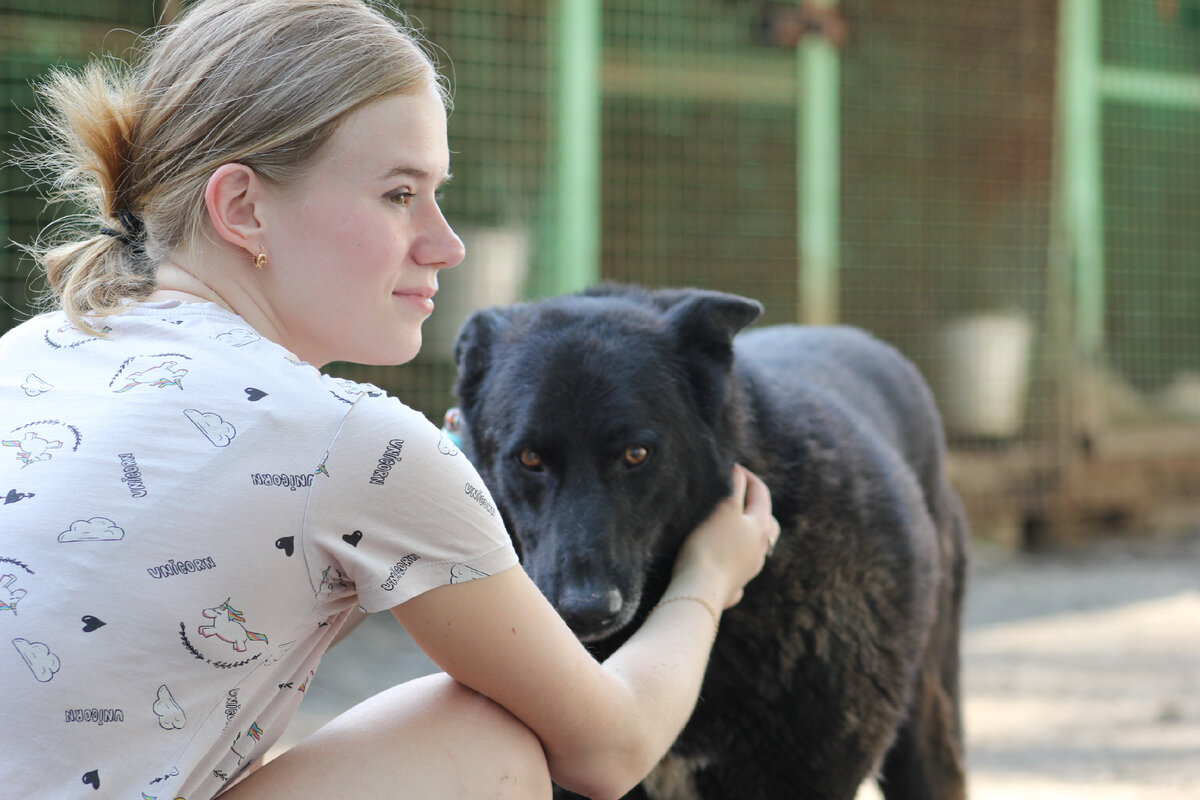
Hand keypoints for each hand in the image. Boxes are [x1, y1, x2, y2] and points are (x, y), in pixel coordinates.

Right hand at [671, 465, 779, 608]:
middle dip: (755, 506)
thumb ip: (734, 486)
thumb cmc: (710, 545)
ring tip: (731, 529)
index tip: (732, 466)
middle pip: (768, 523)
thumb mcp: (724, 507)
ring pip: (756, 548)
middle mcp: (761, 549)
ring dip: (747, 535)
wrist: (699, 592)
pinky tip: (722, 562)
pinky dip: (733, 560)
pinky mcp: (733, 587)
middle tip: (738, 496)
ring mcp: (750, 570)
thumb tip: (738, 471)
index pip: (761, 492)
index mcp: (762, 527)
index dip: (747, 476)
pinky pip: (738, 570)